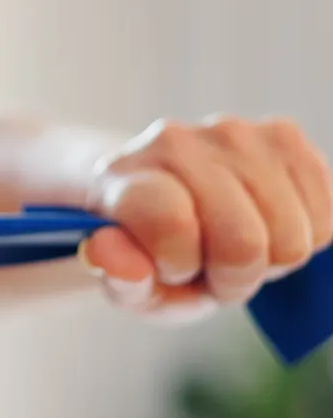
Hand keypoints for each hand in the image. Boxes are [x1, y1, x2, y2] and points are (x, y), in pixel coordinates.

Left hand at [80, 116, 332, 319]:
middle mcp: (173, 141)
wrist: (173, 201)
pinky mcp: (282, 135)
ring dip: (270, 260)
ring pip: (289, 236)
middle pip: (243, 242)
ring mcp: (231, 132)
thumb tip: (107, 249)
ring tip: (236, 246)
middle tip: (212, 268)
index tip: (171, 268)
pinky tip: (268, 226)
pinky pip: (324, 216)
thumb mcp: (130, 285)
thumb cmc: (150, 252)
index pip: (170, 224)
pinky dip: (304, 238)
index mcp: (123, 177)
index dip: (181, 265)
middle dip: (233, 277)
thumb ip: (120, 279)